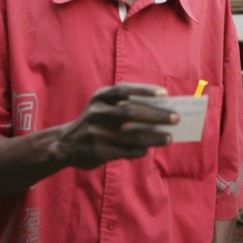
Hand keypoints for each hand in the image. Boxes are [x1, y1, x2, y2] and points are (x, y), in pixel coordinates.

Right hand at [59, 83, 177, 169]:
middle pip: (131, 112)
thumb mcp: (104, 108)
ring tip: (169, 137)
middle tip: (176, 118)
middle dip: (156, 115)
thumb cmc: (96, 122)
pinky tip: (148, 148)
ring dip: (155, 136)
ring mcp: (97, 133)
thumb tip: (160, 112)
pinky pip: (127, 151)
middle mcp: (97, 113)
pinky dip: (141, 149)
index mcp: (100, 97)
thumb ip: (126, 107)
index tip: (165, 94)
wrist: (66, 144)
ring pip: (133, 135)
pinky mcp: (98, 152)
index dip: (145, 90)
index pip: (124, 90)